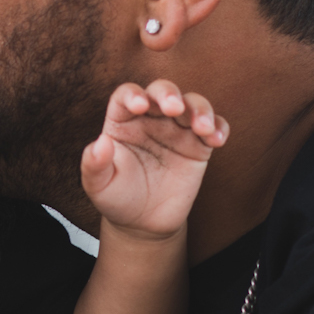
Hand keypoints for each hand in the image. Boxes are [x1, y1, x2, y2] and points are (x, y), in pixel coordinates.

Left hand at [80, 79, 227, 240]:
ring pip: (192, 104)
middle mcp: (150, 118)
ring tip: (202, 128)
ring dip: (200, 109)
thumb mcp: (98, 185)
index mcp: (123, 120)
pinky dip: (219, 127)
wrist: (143, 222)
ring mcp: (177, 129)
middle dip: (169, 94)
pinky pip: (214, 127)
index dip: (133, 95)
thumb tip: (100, 142)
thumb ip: (94, 164)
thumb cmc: (117, 197)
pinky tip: (216, 140)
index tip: (139, 106)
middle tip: (174, 108)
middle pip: (162, 91)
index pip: (127, 96)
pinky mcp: (199, 146)